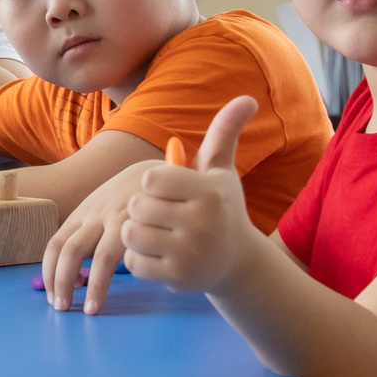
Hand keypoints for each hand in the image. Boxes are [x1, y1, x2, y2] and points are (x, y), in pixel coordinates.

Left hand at [41, 157, 158, 313]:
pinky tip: (119, 288)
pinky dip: (119, 274)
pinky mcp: (141, 226)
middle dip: (60, 281)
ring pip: (99, 257)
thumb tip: (74, 275)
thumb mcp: (101, 209)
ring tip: (90, 309)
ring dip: (92, 286)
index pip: (55, 245)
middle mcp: (95, 216)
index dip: (49, 273)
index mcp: (81, 214)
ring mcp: (118, 220)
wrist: (157, 172)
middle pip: (69, 251)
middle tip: (60, 306)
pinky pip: (129, 254)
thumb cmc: (127, 198)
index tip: (52, 294)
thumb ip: (88, 234)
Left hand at [122, 98, 266, 297]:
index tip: (167, 191)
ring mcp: (189, 253)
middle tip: (161, 215)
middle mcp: (201, 223)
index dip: (151, 185)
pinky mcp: (177, 277)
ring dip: (136, 234)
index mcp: (209, 192)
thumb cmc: (221, 207)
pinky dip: (139, 259)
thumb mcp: (221, 171)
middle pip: (136, 207)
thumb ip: (224, 133)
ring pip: (131, 235)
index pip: (150, 180)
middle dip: (141, 210)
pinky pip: (134, 264)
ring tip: (156, 233)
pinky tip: (158, 254)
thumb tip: (246, 98)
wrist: (237, 261)